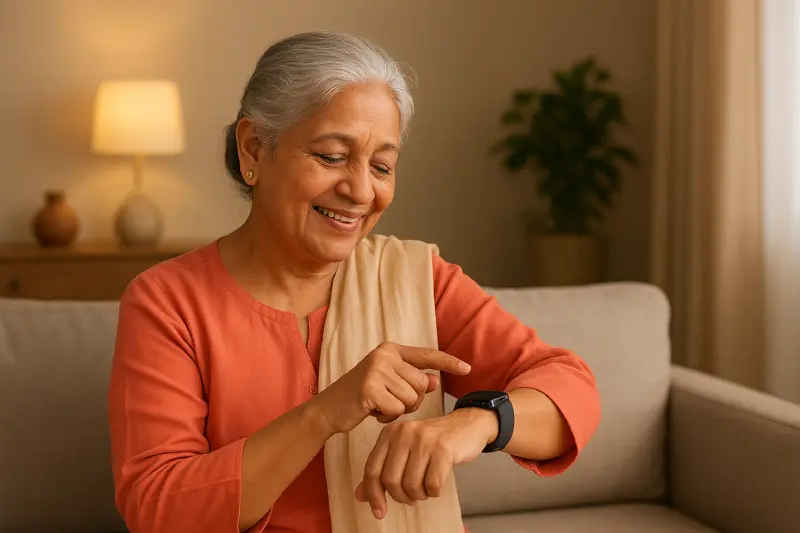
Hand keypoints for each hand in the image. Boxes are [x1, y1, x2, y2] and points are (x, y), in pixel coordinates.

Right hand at [312, 342, 471, 434]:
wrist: (329, 409)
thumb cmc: (361, 397)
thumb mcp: (389, 385)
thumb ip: (412, 380)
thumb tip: (435, 380)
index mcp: (390, 349)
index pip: (427, 354)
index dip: (448, 362)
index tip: (467, 368)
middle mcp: (384, 355)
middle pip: (422, 384)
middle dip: (411, 400)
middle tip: (388, 401)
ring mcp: (376, 370)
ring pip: (412, 398)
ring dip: (398, 409)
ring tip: (378, 405)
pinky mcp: (370, 388)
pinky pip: (398, 409)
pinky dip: (388, 417)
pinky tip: (372, 411)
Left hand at [354, 407, 498, 518]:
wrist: (467, 425)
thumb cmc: (433, 442)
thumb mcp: (404, 451)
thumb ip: (382, 471)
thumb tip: (360, 496)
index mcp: (390, 433)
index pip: (372, 469)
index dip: (373, 495)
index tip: (379, 511)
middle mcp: (403, 433)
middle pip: (390, 480)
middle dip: (401, 496)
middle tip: (412, 497)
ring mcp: (423, 439)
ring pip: (411, 485)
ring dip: (419, 495)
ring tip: (426, 488)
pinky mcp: (442, 449)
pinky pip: (432, 485)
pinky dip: (434, 492)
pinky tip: (437, 484)